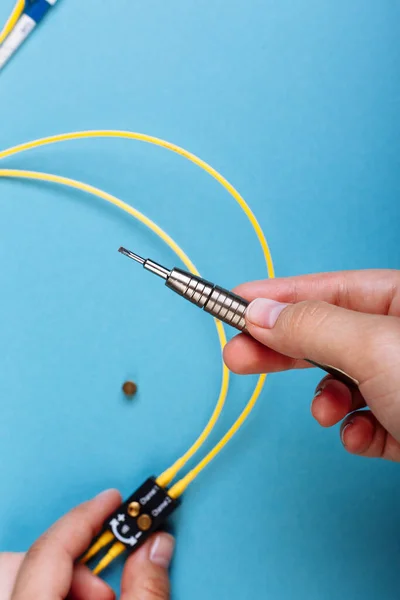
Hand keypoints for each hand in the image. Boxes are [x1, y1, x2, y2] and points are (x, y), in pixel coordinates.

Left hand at [1, 489, 173, 599]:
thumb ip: (146, 588)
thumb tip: (156, 545)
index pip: (50, 548)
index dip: (86, 516)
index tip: (113, 500)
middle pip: (28, 557)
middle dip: (73, 559)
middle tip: (107, 585)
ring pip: (28, 577)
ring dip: (71, 580)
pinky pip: (30, 593)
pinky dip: (61, 593)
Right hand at [224, 270, 399, 459]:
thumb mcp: (372, 348)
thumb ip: (312, 326)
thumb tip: (259, 313)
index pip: (331, 288)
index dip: (280, 294)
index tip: (234, 301)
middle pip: (328, 336)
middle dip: (284, 350)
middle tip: (238, 356)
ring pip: (345, 381)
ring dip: (326, 400)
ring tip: (326, 413)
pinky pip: (365, 420)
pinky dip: (354, 430)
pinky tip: (359, 435)